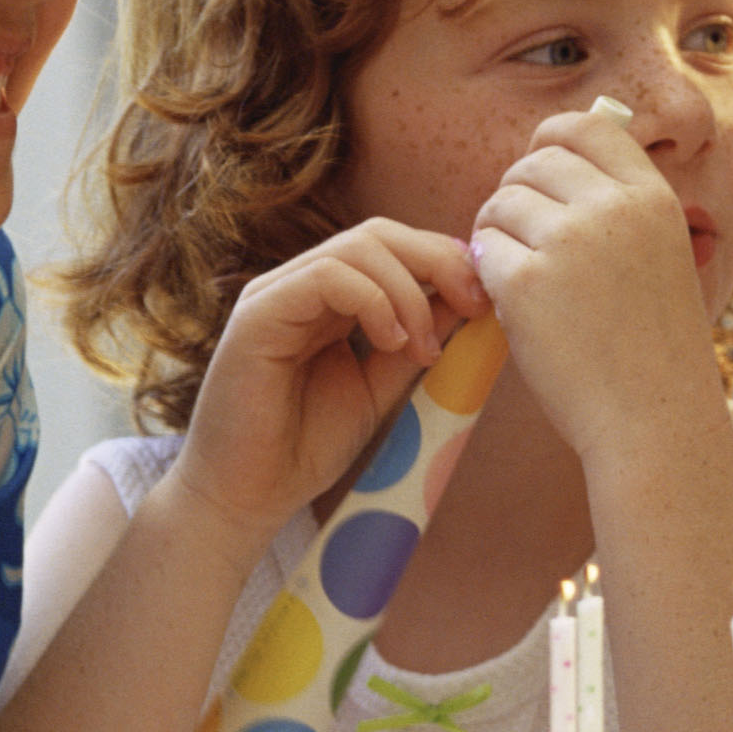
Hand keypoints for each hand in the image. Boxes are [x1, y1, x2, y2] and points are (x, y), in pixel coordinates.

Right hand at [172, 217, 487, 534]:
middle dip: (439, 261)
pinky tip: (391, 342)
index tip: (485, 301)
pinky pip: (326, 277)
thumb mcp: (381, 387)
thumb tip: (469, 301)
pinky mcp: (258, 314)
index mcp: (331, 300)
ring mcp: (276, 294)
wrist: (247, 496)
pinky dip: (372, 300)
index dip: (446, 261)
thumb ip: (417, 340)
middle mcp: (302, 286)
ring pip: (357, 247)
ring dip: (411, 292)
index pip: (394, 248)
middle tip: (475, 304)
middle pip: (381, 234)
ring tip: (424, 348)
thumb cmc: (306, 448)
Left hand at [469, 99, 724, 457]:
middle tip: (522, 242)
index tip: (539, 175)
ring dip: (496, 235)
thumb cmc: (654, 348)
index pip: (585, 126)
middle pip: (532, 163)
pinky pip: (481, 251)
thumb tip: (557, 158)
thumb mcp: (663, 257)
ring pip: (500, 204)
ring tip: (520, 279)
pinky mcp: (527, 282)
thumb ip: (621, 210)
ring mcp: (569, 242)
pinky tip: (510, 306)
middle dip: (516, 196)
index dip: (550, 143)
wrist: (655, 420)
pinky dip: (486, 275)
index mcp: (652, 197)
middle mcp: (614, 208)